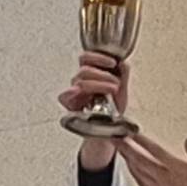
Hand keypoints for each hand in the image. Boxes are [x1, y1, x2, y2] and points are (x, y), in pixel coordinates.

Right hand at [59, 51, 128, 169]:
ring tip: (112, 90)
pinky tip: (77, 91)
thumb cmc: (113, 107)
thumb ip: (123, 74)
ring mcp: (75, 93)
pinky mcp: (70, 105)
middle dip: (103, 75)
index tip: (112, 63)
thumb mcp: (122, 89)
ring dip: (98, 84)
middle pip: (84, 70)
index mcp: (91, 74)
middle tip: (115, 84)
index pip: (86, 58)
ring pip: (80, 82)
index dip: (98, 57)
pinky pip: (64, 96)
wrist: (111, 128)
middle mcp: (80, 81)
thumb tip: (123, 63)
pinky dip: (70, 92)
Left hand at [119, 132, 186, 185]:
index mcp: (175, 169)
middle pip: (139, 160)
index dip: (140, 140)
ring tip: (122, 152)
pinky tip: (133, 172)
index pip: (153, 150)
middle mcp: (163, 180)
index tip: (132, 134)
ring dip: (128, 161)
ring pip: (137, 173)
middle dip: (126, 148)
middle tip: (116, 140)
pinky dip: (134, 175)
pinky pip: (141, 185)